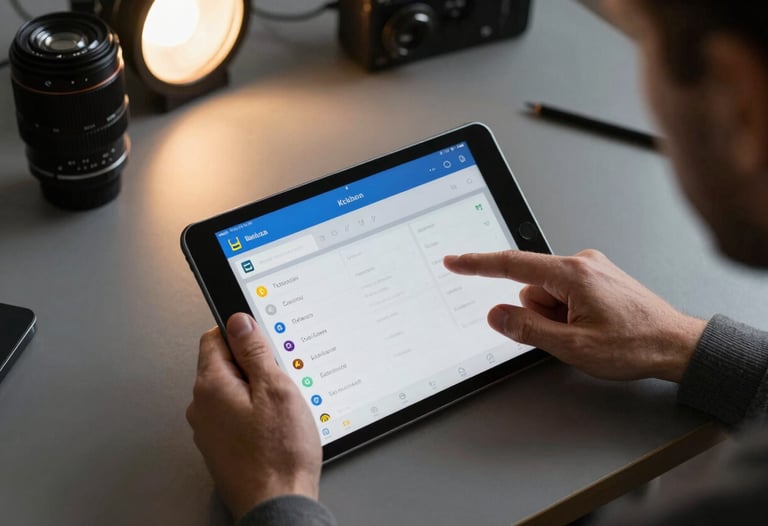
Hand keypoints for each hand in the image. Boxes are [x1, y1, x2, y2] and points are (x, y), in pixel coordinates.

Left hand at [186, 313, 321, 520]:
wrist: (277, 504)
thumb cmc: (279, 454)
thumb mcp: (276, 388)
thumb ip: (255, 351)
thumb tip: (239, 322)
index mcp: (211, 386)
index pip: (215, 337)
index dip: (242, 334)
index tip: (263, 341)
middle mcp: (201, 407)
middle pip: (223, 365)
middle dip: (252, 367)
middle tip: (280, 382)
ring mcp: (208, 430)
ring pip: (231, 392)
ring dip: (254, 392)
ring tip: (280, 412)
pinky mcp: (220, 448)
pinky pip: (234, 417)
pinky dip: (253, 416)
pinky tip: (274, 429)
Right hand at [444, 249, 705, 381]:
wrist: (676, 345)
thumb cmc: (636, 344)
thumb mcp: (574, 346)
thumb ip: (528, 329)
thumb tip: (497, 315)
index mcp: (573, 273)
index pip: (511, 265)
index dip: (477, 264)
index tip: (454, 261)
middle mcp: (581, 263)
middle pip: (531, 288)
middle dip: (539, 314)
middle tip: (569, 335)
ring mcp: (591, 269)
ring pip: (546, 294)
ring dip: (555, 316)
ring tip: (587, 332)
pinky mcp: (597, 278)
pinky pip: (563, 293)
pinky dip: (567, 312)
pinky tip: (592, 325)